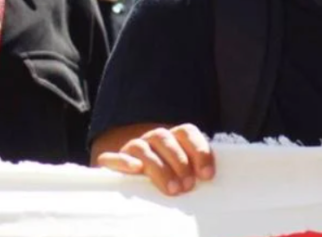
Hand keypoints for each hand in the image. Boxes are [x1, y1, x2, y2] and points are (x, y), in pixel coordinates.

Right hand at [96, 124, 214, 195]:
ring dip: (159, 168)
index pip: (187, 132)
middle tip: (188, 186)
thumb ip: (194, 169)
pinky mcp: (113, 161)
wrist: (132, 176)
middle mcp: (154, 138)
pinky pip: (114, 157)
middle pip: (165, 139)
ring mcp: (133, 148)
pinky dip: (124, 162)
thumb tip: (207, 177)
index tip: (207, 174)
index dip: (199, 151)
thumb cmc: (168, 178)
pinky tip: (136, 169)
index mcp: (174, 137)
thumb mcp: (183, 173)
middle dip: (180, 162)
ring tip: (172, 189)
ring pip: (142, 148)